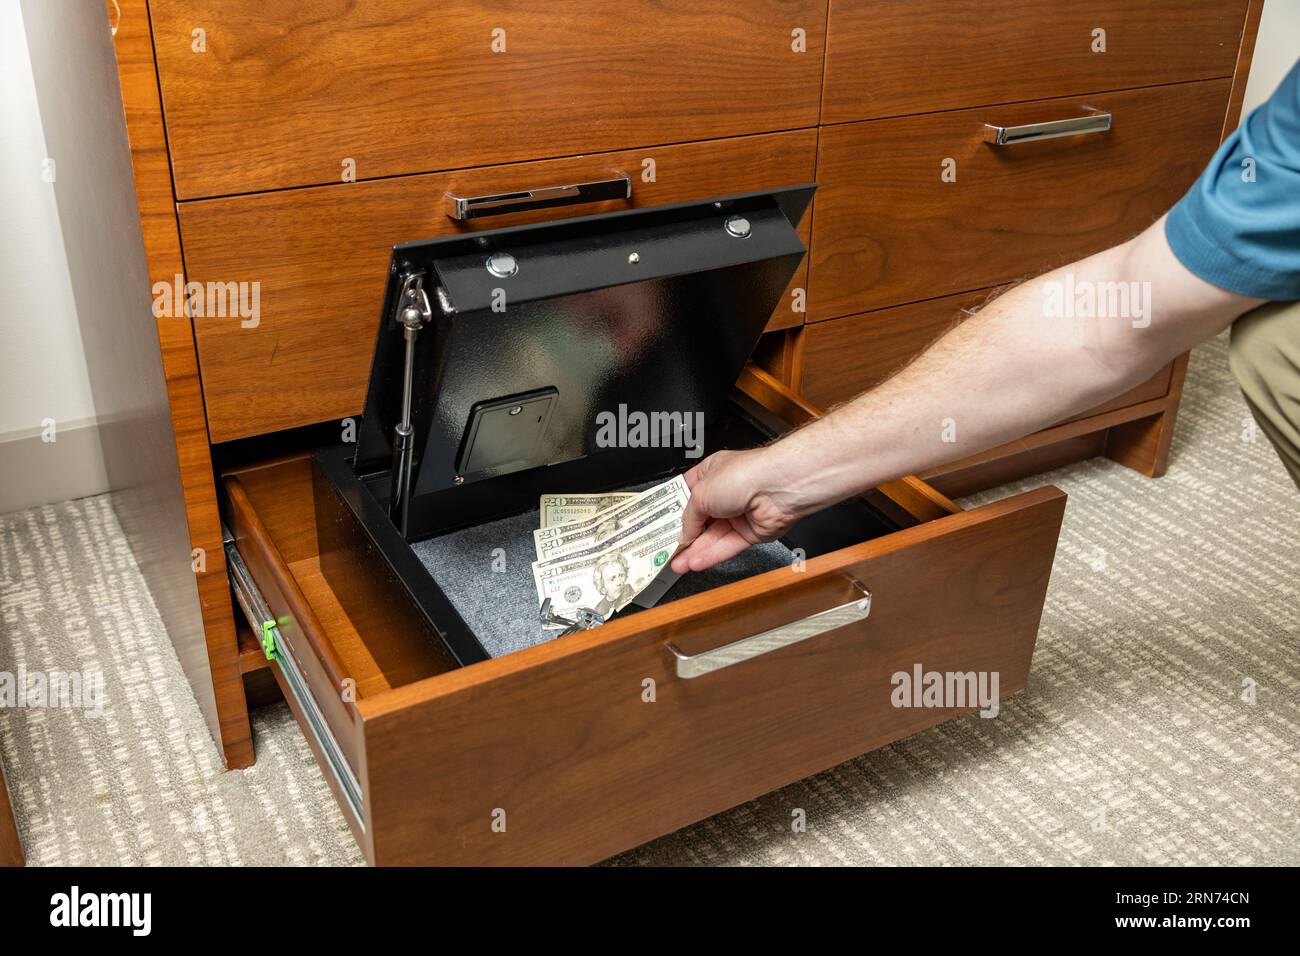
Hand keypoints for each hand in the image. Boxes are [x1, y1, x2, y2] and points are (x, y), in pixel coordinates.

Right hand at [671, 448, 801, 572]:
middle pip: (700, 519)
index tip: (662, 526)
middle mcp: (726, 492)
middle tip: (668, 550)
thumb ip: (689, 516)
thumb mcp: (701, 493)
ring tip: (677, 564)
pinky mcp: (751, 532)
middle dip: (684, 536)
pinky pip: (727, 546)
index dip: (675, 510)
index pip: (688, 493)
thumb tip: (683, 532)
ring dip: (695, 551)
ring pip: (713, 537)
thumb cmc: (743, 475)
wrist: (778, 488)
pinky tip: (696, 562)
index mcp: (712, 473)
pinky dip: (712, 555)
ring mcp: (739, 513)